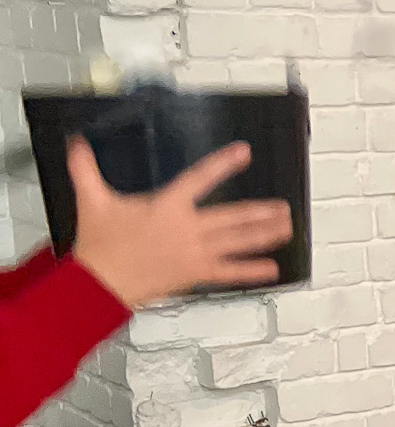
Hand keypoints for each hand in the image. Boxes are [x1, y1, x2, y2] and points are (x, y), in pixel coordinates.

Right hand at [68, 140, 292, 307]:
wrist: (98, 282)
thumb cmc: (99, 243)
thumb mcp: (92, 200)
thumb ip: (85, 169)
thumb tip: (75, 144)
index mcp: (167, 206)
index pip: (199, 178)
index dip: (223, 164)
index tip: (244, 152)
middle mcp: (187, 228)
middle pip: (232, 217)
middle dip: (261, 212)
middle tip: (285, 206)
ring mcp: (194, 252)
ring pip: (237, 242)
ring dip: (265, 235)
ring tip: (287, 228)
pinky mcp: (195, 273)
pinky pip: (229, 272)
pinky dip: (252, 271)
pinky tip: (272, 269)